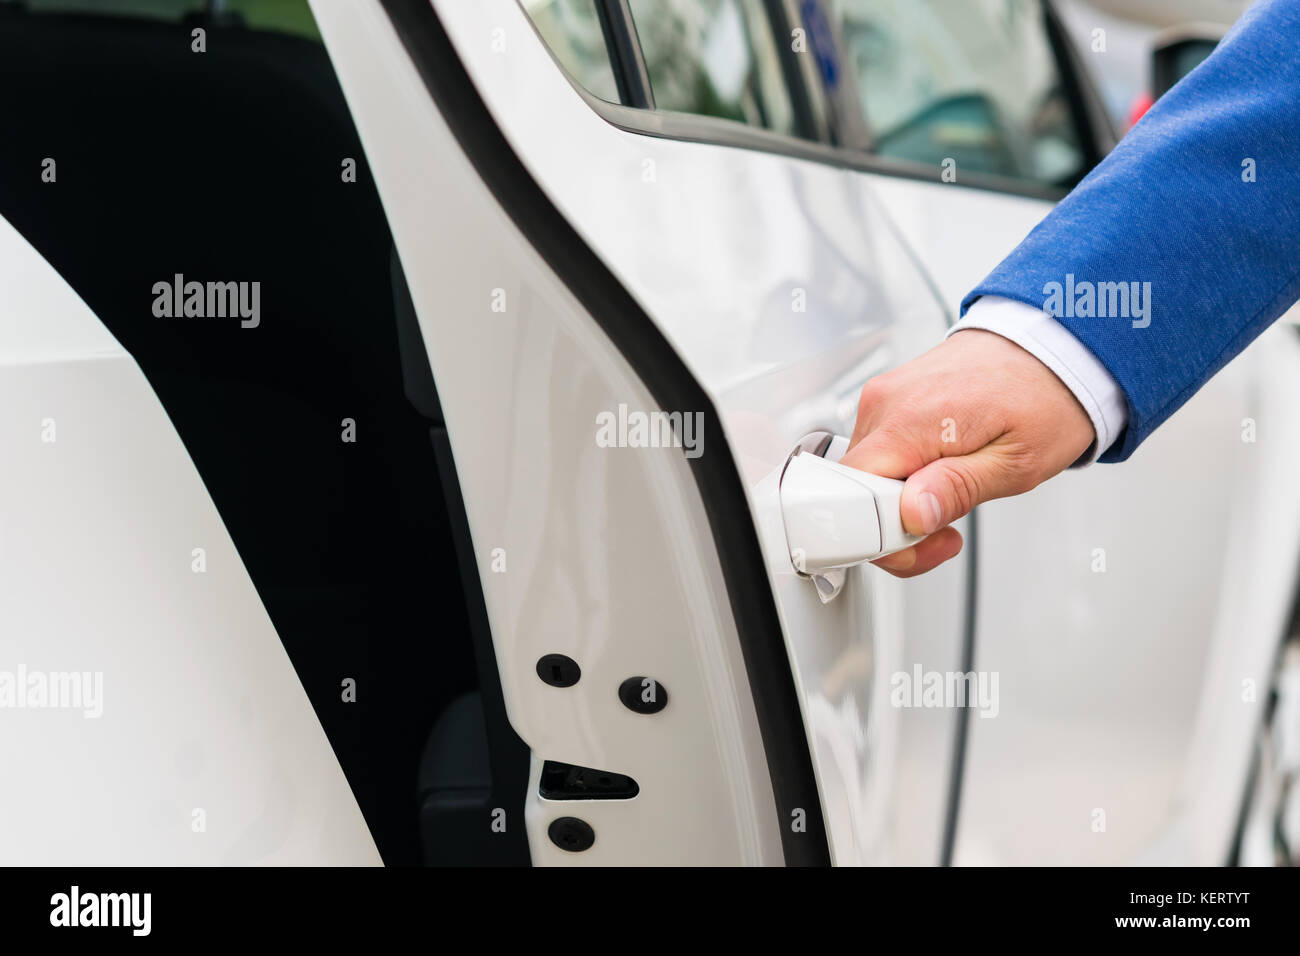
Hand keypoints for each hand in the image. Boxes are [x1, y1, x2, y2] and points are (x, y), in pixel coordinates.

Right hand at [841, 329, 1095, 576]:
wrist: (1050, 348)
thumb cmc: (1044, 397)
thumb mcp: (1017, 461)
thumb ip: (958, 488)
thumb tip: (912, 512)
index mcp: (909, 420)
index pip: (855, 498)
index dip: (886, 535)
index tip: (926, 540)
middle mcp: (884, 403)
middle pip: (855, 490)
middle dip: (894, 524)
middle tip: (944, 530)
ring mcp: (883, 398)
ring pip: (865, 475)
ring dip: (899, 501)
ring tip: (950, 493)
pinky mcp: (889, 399)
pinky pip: (877, 451)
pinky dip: (900, 473)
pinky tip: (937, 472)